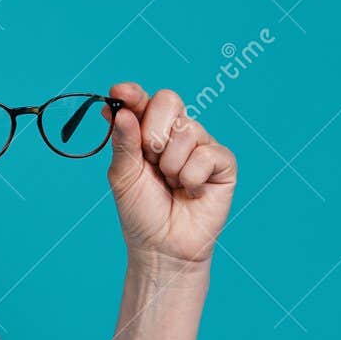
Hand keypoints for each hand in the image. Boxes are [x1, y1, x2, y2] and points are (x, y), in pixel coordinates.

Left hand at [105, 83, 235, 271]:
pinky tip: (192, 192)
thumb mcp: (123, 176)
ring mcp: (201, 146)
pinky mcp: (223, 163)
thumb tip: (118, 110)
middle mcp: (176, 134)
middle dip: (153, 134)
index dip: (133, 94)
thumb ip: (122, 141)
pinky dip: (192, 177)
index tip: (121, 93)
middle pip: (169, 101)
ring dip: (171, 164)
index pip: (143, 100)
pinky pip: (207, 154)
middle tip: (151, 161)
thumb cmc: (141, 212)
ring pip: (187, 130)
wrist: (162, 246)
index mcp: (148, 132)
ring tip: (172, 184)